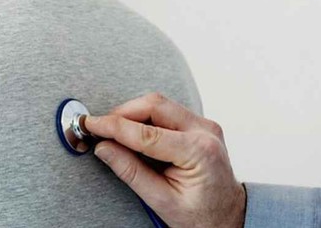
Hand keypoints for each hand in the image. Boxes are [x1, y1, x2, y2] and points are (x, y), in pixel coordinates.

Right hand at [85, 93, 245, 227]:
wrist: (229, 216)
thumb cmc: (201, 215)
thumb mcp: (162, 201)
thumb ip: (131, 172)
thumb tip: (103, 148)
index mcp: (199, 152)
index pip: (146, 133)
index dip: (113, 126)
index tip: (91, 124)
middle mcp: (205, 132)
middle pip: (154, 105)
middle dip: (122, 113)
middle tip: (99, 127)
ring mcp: (204, 125)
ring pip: (159, 103)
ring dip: (132, 113)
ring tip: (112, 131)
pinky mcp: (199, 124)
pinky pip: (167, 110)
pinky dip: (144, 116)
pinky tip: (132, 131)